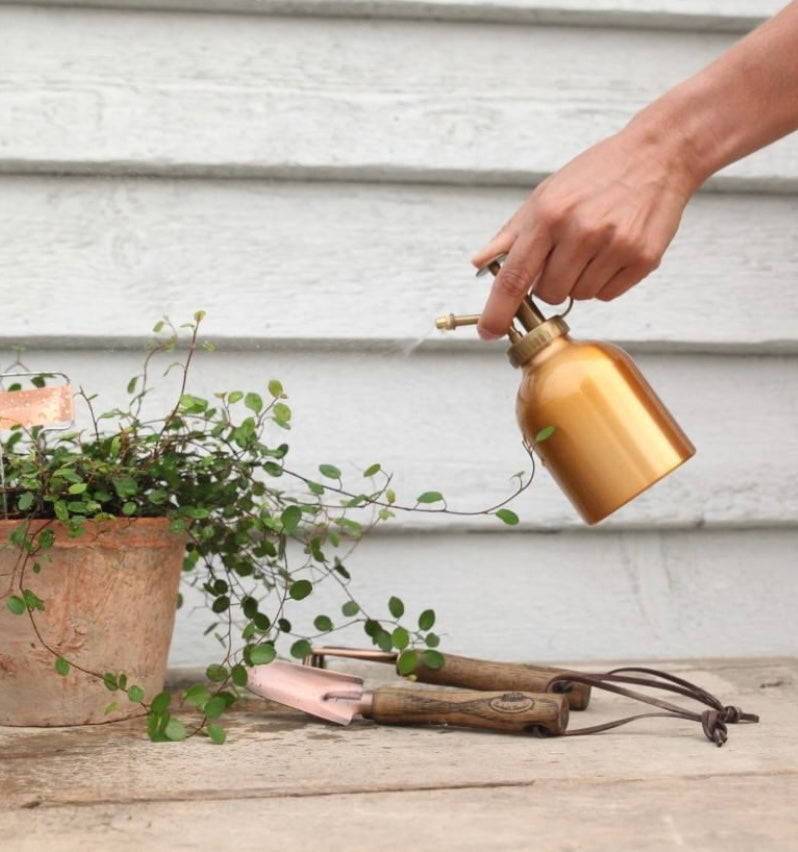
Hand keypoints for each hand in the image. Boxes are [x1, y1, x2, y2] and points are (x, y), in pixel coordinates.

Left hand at [472, 129, 694, 339]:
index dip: (497, 311)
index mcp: (550, 214)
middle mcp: (582, 231)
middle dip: (550, 282)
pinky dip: (605, 281)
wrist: (657, 155)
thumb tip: (481, 262)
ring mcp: (615, 246)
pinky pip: (608, 295)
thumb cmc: (597, 174)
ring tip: (593, 246)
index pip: (514, 277)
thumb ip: (512, 234)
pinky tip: (612, 251)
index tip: (488, 332)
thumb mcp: (546, 195)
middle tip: (565, 252)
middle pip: (548, 294)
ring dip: (579, 280)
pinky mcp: (643, 259)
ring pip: (579, 296)